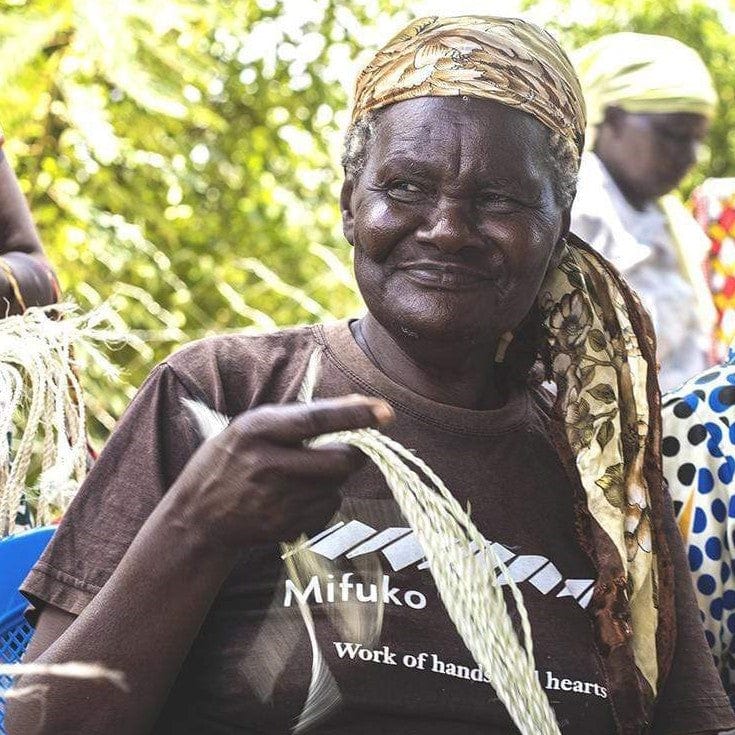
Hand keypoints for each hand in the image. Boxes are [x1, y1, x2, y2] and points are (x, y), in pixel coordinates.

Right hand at [170, 395, 393, 548]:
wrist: (197, 517)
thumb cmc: (230, 460)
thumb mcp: (251, 426)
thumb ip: (298, 418)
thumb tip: (358, 407)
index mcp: (257, 430)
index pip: (316, 419)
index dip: (354, 415)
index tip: (385, 411)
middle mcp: (268, 465)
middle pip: (340, 460)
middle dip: (353, 452)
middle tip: (345, 447)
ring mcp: (277, 501)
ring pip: (337, 485)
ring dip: (333, 477)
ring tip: (302, 473)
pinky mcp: (285, 527)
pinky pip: (328, 509)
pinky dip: (323, 499)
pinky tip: (295, 496)